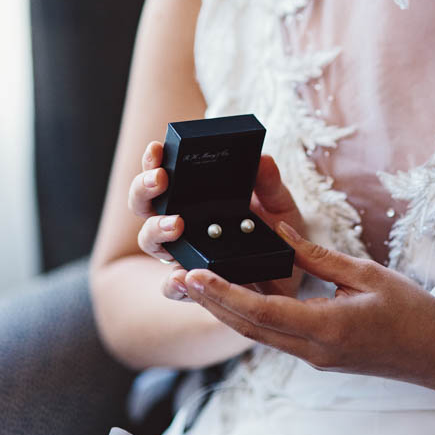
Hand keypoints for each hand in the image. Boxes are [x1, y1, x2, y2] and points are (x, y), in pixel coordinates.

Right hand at [130, 144, 305, 299]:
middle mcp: (180, 220)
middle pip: (144, 202)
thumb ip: (269, 182)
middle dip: (143, 187)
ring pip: (149, 239)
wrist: (291, 271)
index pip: (163, 171)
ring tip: (175, 224)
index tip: (157, 147)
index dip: (153, 159)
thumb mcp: (277, 201)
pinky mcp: (193, 284)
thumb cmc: (277, 230)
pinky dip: (172, 282)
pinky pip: (172, 286)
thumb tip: (262, 158)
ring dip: (155, 228)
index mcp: (194, 195)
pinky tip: (181, 275)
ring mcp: (182, 251)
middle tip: (160, 179)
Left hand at [179, 224, 434, 387]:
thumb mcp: (366, 274)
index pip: (261, 312)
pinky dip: (251, 316)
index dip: (223, 294)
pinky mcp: (320, 356)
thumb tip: (282, 234)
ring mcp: (315, 358)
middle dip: (211, 303)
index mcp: (326, 329)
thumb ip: (319, 256)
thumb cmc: (413, 313)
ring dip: (226, 311)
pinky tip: (238, 298)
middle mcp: (313, 350)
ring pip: (258, 335)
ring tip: (196, 287)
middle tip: (177, 279)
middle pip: (249, 328)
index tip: (194, 276)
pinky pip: (276, 337)